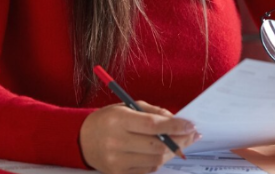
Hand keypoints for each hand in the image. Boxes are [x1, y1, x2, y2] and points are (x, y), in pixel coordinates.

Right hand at [79, 101, 199, 173]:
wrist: (83, 140)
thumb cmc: (108, 120)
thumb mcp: (127, 107)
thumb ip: (153, 112)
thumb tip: (177, 120)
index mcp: (119, 120)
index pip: (153, 125)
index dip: (175, 126)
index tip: (191, 125)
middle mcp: (117, 142)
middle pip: (157, 145)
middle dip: (180, 140)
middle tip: (192, 135)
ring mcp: (117, 161)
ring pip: (155, 160)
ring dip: (172, 151)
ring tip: (179, 143)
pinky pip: (148, 169)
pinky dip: (159, 160)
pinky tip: (162, 152)